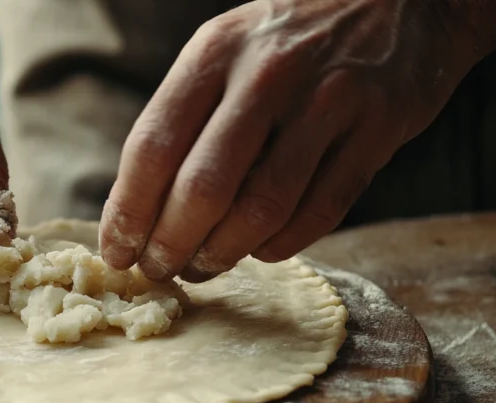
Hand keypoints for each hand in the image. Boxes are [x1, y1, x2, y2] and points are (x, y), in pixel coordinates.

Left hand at [99, 0, 474, 281]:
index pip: (152, 146)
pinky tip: (262, 249)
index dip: (128, 212)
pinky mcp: (379, 128)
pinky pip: (320, 211)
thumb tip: (136, 208)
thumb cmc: (291, 39)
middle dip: (171, 244)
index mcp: (216, 51)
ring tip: (206, 265)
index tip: (116, 252)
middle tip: (160, 270)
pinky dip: (282, 244)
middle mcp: (268, 73)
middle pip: (203, 187)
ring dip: (225, 253)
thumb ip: (186, 118)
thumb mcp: (228, 50)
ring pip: (262, 207)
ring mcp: (328, 100)